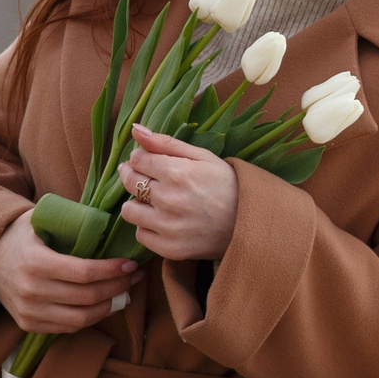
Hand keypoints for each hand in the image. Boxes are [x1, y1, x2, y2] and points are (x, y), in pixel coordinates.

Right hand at [0, 210, 142, 333]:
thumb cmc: (19, 235)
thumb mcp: (40, 220)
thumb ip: (71, 222)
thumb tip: (112, 226)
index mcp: (35, 261)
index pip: (83, 273)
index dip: (112, 270)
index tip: (130, 264)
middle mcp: (31, 290)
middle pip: (87, 297)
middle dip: (118, 288)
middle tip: (134, 277)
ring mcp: (28, 311)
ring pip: (81, 318)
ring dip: (110, 307)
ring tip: (125, 293)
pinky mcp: (28, 324)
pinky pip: (68, 328)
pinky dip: (91, 318)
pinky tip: (105, 305)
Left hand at [116, 124, 237, 260]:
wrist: (250, 222)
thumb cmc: (227, 184)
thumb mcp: (202, 157)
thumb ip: (166, 143)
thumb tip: (135, 129)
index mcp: (177, 172)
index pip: (137, 159)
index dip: (139, 158)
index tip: (147, 161)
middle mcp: (169, 200)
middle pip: (129, 182)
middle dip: (131, 175)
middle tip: (145, 178)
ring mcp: (168, 226)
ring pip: (129, 211)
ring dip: (137, 204)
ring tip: (153, 202)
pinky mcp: (170, 248)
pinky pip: (141, 235)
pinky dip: (147, 227)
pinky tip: (163, 221)